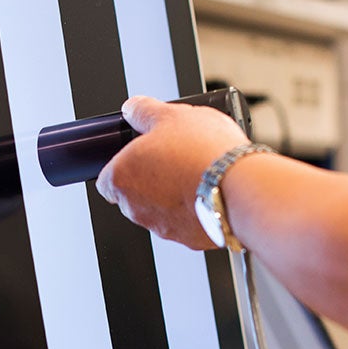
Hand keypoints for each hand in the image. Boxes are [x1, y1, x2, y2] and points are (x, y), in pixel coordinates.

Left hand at [96, 94, 249, 248]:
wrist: (239, 187)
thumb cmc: (203, 153)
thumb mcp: (171, 114)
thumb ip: (144, 111)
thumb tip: (133, 108)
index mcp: (121, 178)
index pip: (107, 177)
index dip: (126, 163)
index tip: (143, 154)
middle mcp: (135, 208)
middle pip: (133, 194)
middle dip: (151, 179)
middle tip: (174, 159)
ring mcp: (161, 227)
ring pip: (159, 210)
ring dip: (172, 195)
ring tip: (197, 173)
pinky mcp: (188, 240)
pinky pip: (185, 223)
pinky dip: (194, 210)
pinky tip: (210, 191)